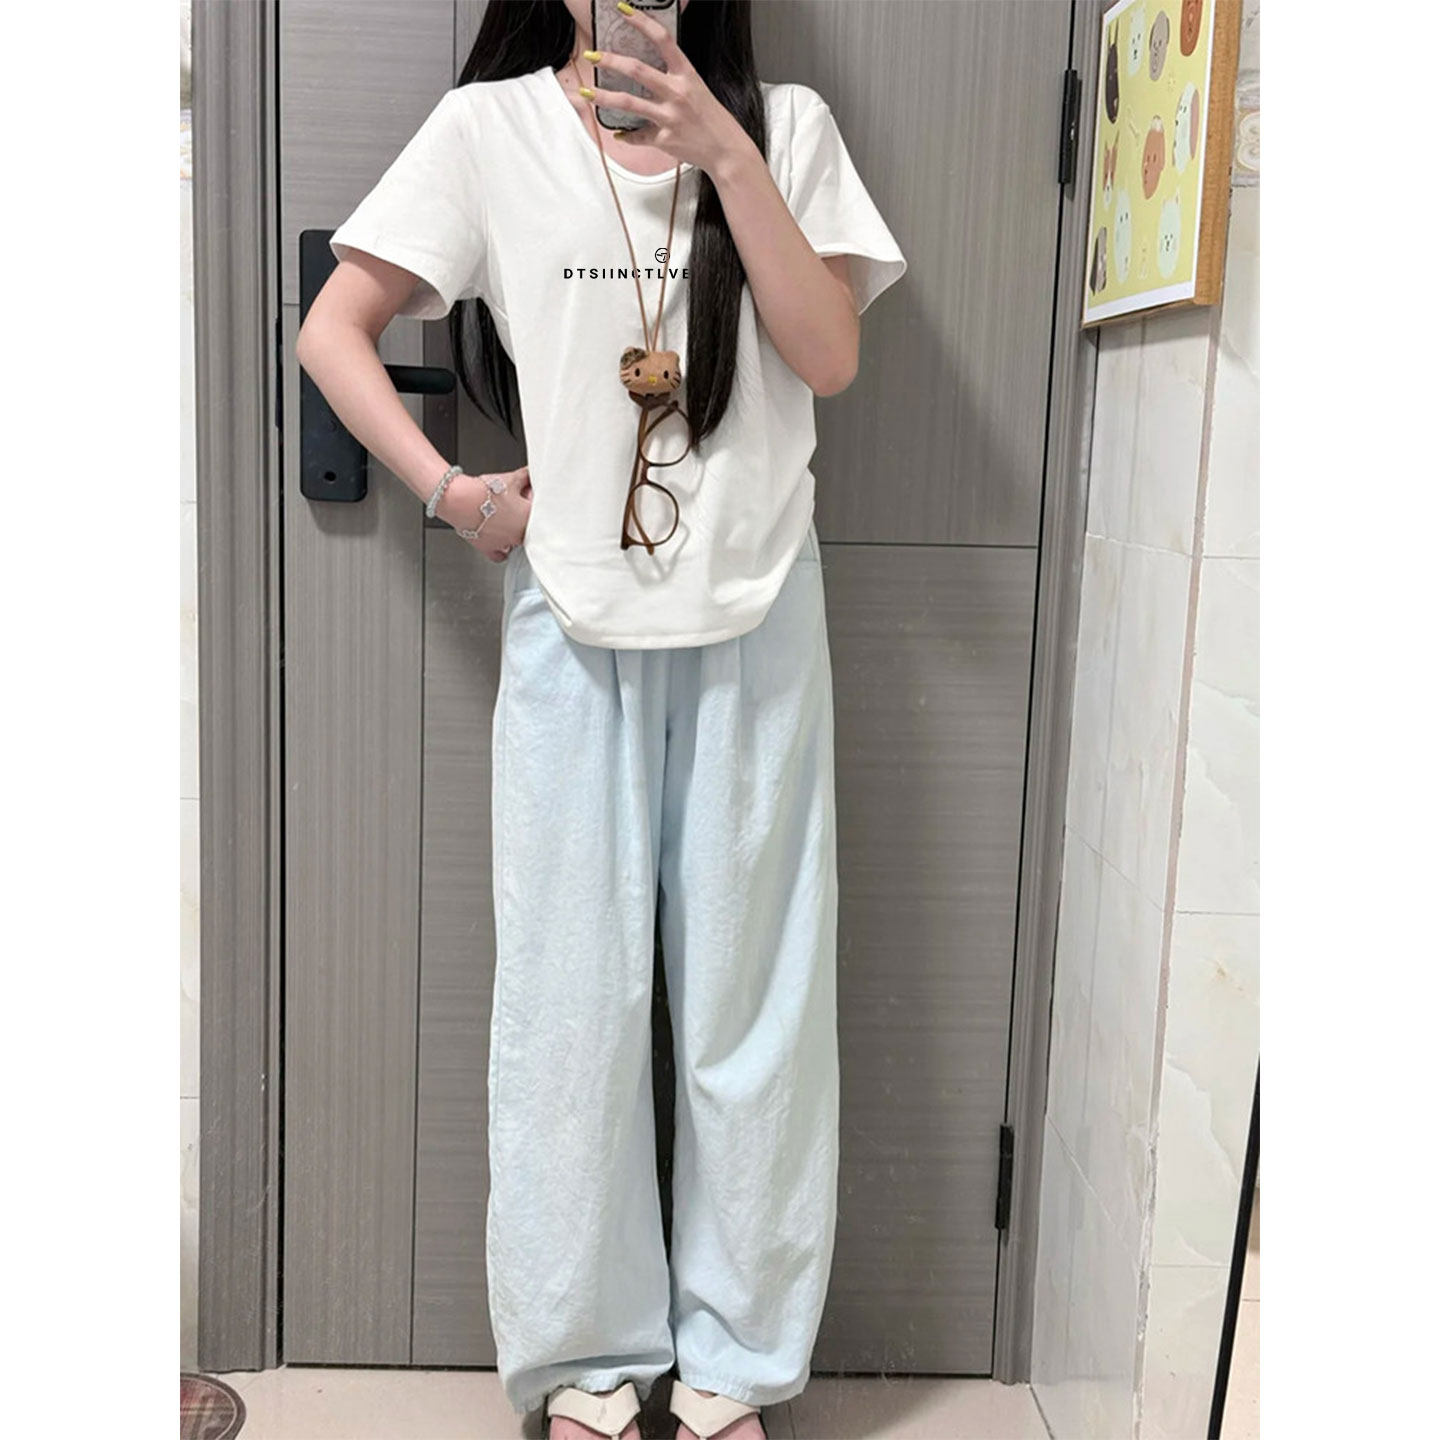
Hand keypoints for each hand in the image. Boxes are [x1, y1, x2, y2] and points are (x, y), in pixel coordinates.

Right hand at [437, 465, 531, 561]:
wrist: (462, 501)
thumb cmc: (485, 492)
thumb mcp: (511, 478)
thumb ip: (525, 476)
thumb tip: (531, 473)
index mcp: (530, 517)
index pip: (539, 508)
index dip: (530, 498)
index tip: (525, 492)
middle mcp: (521, 534)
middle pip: (529, 525)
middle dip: (522, 513)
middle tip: (513, 502)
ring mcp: (507, 543)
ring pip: (518, 541)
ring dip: (514, 531)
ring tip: (504, 517)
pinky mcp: (491, 549)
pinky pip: (501, 555)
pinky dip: (502, 550)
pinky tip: (500, 541)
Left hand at [584, 5, 750, 174]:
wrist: (726, 150)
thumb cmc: (712, 119)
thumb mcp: (697, 89)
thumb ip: (673, 78)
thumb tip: (646, 73)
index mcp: (686, 74)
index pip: (662, 39)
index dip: (641, 21)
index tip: (622, 10)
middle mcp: (677, 92)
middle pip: (637, 70)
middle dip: (610, 60)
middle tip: (592, 56)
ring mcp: (669, 116)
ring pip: (628, 103)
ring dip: (603, 97)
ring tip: (586, 93)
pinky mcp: (664, 139)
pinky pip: (638, 136)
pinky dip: (626, 135)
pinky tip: (618, 133)